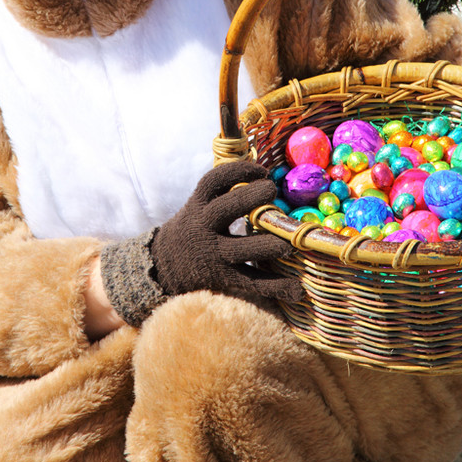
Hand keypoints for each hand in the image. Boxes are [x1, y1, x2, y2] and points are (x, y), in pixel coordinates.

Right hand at [150, 159, 301, 303]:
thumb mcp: (199, 206)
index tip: (261, 171)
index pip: (213, 181)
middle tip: (273, 191)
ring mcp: (214, 254)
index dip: (238, 171)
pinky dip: (275, 286)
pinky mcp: (224, 278)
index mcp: (198, 205)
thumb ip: (224, 193)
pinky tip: (296, 289)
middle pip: (225, 209)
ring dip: (269, 245)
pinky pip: (252, 282)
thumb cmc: (194, 227)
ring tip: (290, 243)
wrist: (165, 264)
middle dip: (251, 197)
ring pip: (241, 249)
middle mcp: (203, 226)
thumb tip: (264, 176)